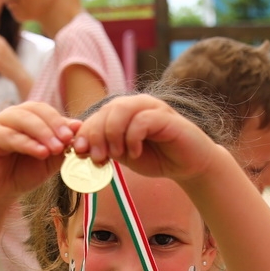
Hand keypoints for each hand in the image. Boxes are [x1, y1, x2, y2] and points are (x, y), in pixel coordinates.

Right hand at [0, 102, 77, 202]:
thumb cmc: (22, 173)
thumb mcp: (49, 159)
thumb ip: (62, 144)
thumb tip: (78, 126)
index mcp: (28, 116)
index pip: (46, 110)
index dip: (61, 120)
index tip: (76, 133)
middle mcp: (12, 116)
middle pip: (35, 109)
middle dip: (53, 124)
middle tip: (67, 139)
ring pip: (23, 120)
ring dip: (42, 133)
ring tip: (56, 148)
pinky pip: (9, 136)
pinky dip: (27, 143)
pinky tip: (40, 153)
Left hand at [72, 94, 221, 183]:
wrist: (190, 166)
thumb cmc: (158, 159)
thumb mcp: (125, 155)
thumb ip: (107, 148)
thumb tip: (81, 148)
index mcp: (124, 112)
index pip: (98, 115)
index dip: (85, 132)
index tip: (79, 152)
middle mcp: (137, 104)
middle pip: (106, 110)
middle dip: (96, 134)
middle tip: (97, 158)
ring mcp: (152, 107)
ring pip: (121, 109)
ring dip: (112, 134)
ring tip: (116, 155)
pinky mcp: (166, 116)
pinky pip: (142, 120)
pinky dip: (133, 138)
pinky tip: (135, 153)